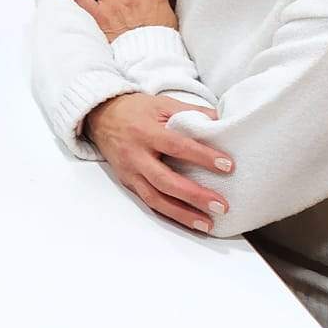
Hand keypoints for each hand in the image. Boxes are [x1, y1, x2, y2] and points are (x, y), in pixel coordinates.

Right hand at [83, 92, 233, 232]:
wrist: (100, 116)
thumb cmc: (134, 110)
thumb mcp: (162, 104)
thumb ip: (192, 112)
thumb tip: (225, 121)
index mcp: (144, 131)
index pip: (176, 146)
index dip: (202, 156)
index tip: (227, 165)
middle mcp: (135, 155)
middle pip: (165, 180)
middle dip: (194, 195)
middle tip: (221, 205)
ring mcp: (130, 172)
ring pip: (155, 199)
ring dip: (183, 214)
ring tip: (207, 224)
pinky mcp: (128, 183)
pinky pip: (149, 202)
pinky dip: (170, 214)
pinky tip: (189, 221)